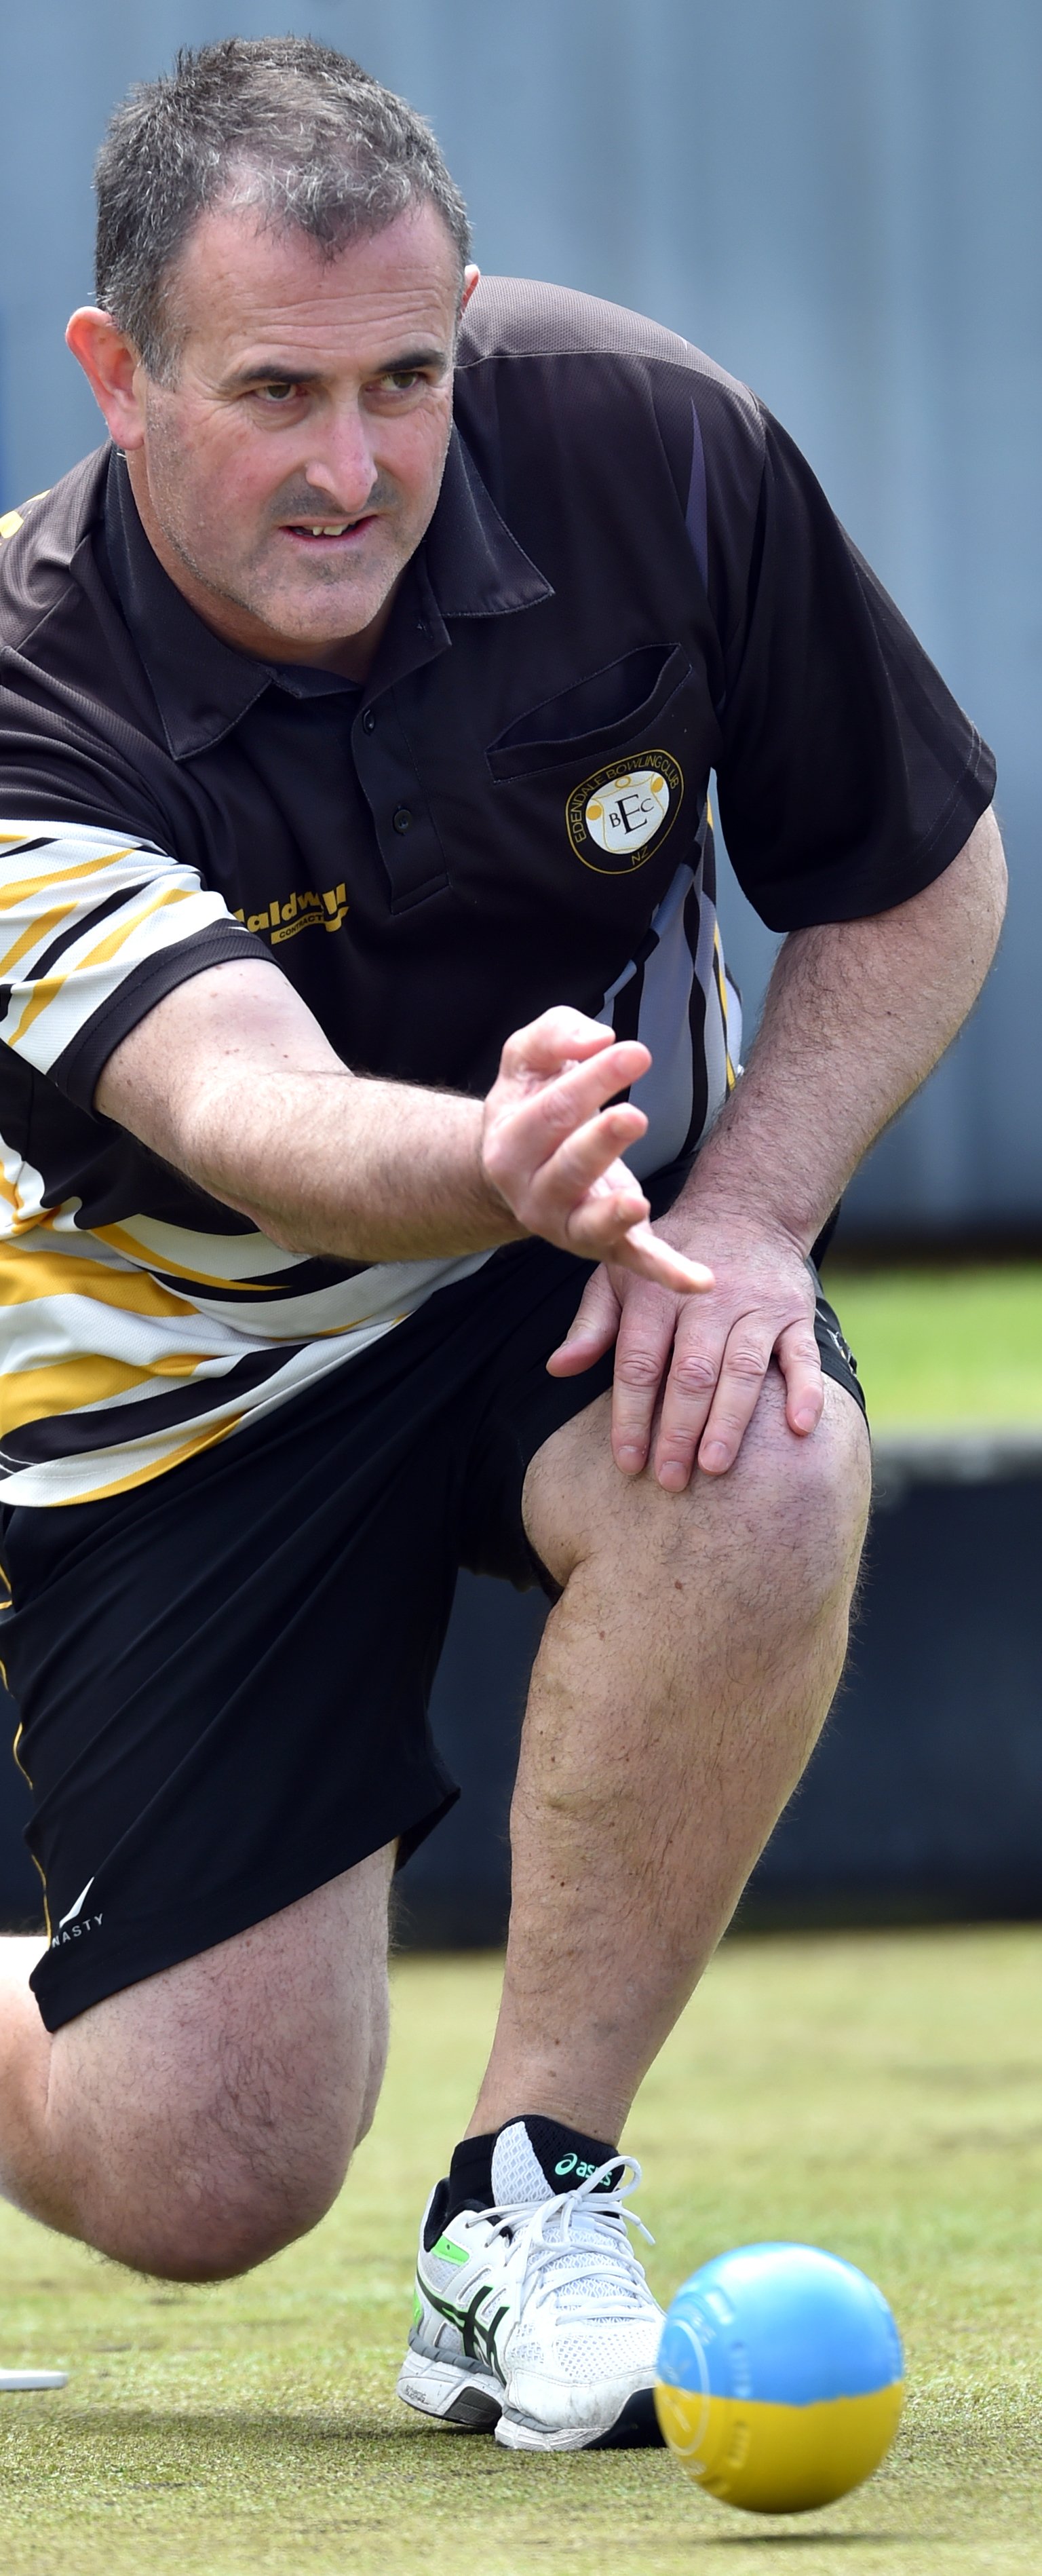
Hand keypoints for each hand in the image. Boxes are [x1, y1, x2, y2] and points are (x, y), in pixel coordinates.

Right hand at [481, 1007, 714, 1295]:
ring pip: (590, 1226)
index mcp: (509, 1145)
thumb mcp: (526, 1059)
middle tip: (635, 1115)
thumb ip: (555, 1035)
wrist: (515, 1169)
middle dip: (600, 1143)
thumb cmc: (531, 1103)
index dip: (593, 1082)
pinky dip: (667, 1273)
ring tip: (637, 1202)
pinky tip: (703, 1279)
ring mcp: (567, 1227)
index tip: (635, 1052)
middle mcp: (532, 1195)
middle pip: (566, 1169)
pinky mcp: (605, 1247)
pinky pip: (636, 1263)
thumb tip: (598, 1037)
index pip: (551, 1112)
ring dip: (614, 1217)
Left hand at [547, 1199, 822, 1486]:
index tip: (628, 1463)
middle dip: (678, 1430)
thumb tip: (557, 1368)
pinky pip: (803, 1355)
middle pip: (691, 1373)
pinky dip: (806, 1391)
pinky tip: (799, 1428)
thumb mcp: (619, 1276)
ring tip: (715, 1466)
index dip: (632, 1415)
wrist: (745, 1208)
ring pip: (742, 1370)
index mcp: (656, 1296)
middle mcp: (707, 1301)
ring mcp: (756, 1307)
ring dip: (729, 1421)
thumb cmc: (672, 1258)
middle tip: (670, 1479)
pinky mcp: (795, 1313)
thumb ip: (591, 1325)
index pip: (640, 1364)